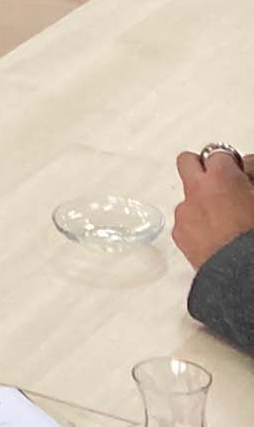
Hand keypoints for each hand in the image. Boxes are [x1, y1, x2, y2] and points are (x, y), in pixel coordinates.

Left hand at [175, 150, 253, 273]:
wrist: (244, 274)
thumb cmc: (253, 237)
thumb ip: (250, 181)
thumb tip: (248, 178)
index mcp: (222, 178)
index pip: (219, 152)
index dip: (230, 163)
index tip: (238, 172)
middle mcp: (197, 190)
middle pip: (187, 161)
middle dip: (201, 168)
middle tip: (219, 182)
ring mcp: (185, 212)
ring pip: (187, 195)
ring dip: (200, 200)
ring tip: (222, 219)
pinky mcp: (179, 234)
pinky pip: (185, 220)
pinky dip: (196, 224)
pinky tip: (215, 237)